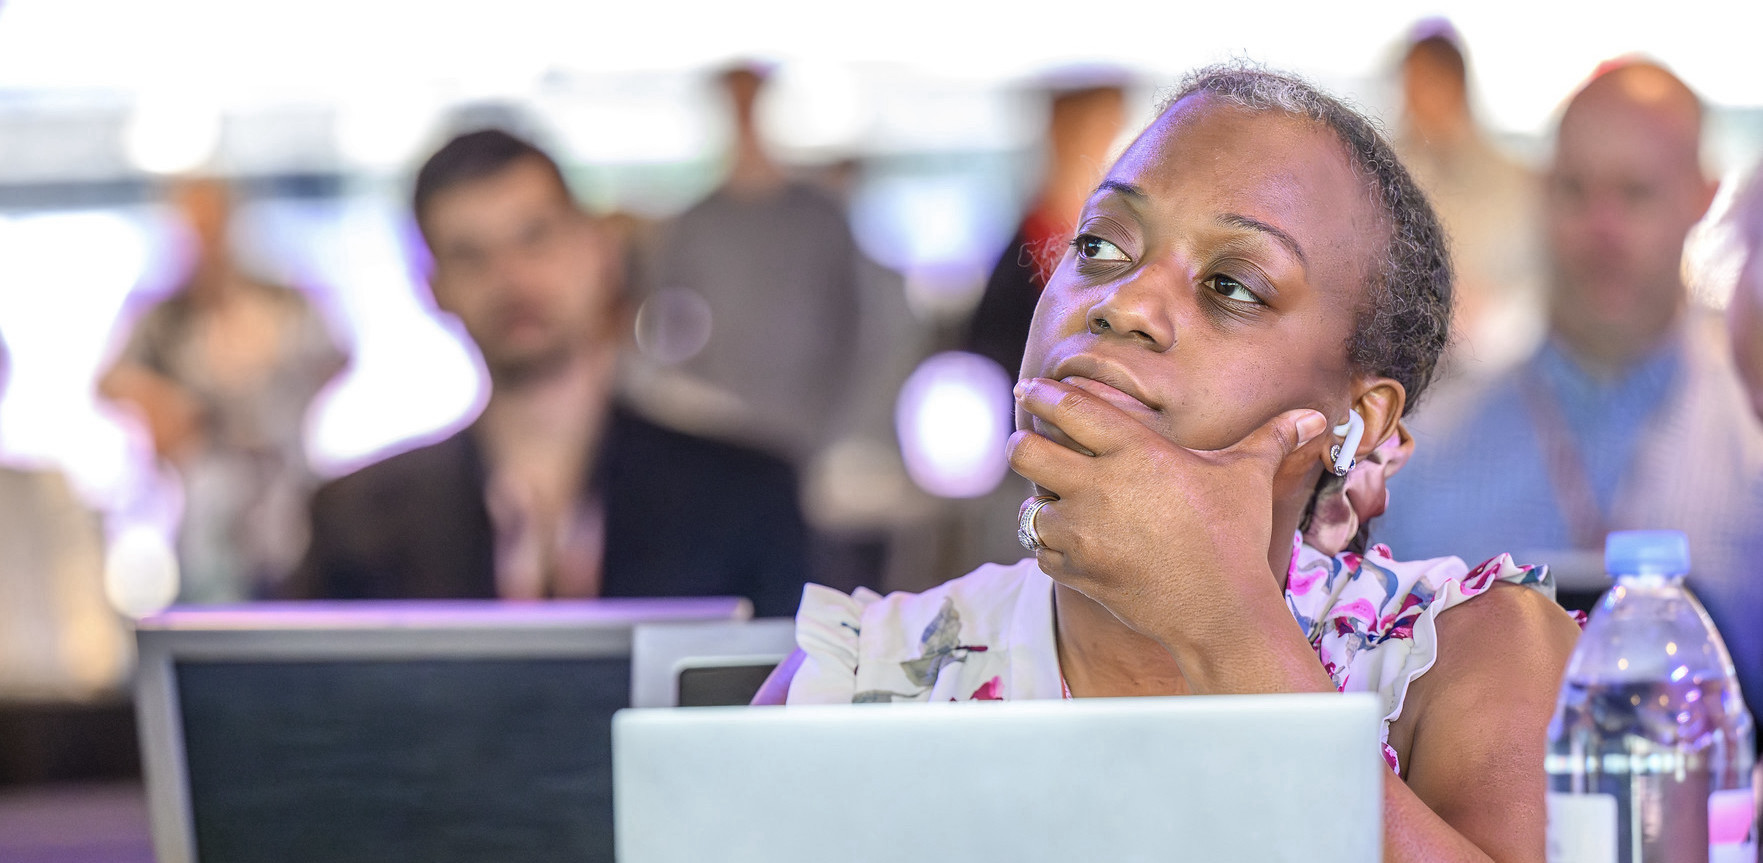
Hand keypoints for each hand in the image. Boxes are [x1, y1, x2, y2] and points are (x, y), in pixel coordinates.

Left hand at [1007, 377, 1328, 658]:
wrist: (1220, 610)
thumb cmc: (1235, 538)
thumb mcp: (1249, 479)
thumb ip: (1270, 440)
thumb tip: (1315, 416)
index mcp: (1135, 451)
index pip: (1069, 407)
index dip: (1043, 393)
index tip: (1030, 387)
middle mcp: (1099, 486)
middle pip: (1025, 451)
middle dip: (1022, 446)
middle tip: (1027, 445)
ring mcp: (1082, 532)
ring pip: (1029, 506)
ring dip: (1040, 505)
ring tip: (1057, 504)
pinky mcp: (1076, 570)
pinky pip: (1041, 552)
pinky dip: (1051, 549)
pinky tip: (1072, 545)